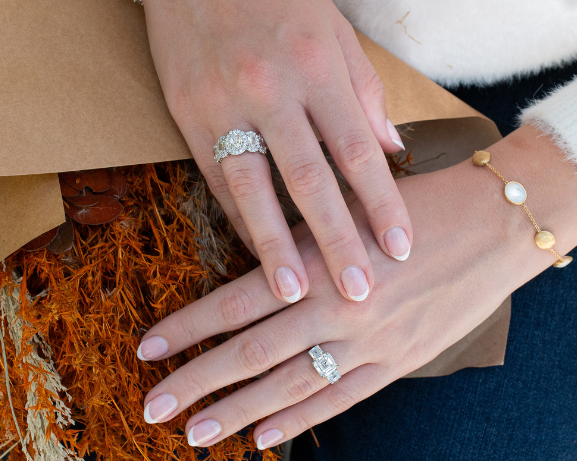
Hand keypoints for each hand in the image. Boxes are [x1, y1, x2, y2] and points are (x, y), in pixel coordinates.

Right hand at [129, 0, 411, 303]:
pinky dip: (238, 217)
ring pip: (254, 190)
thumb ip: (363, 93)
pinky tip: (254, 248)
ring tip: (294, 293)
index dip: (382, 204)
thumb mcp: (333, 28)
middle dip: (337, 241)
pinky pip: (217, 177)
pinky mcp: (187, 114)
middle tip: (358, 293)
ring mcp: (223, 104)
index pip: (358, 150)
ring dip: (275, 246)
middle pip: (310, 181)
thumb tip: (390, 151)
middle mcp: (270, 89)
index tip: (401, 247)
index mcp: (317, 66)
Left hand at [135, 126, 576, 448]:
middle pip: (252, 353)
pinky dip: (299, 420)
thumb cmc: (418, 204)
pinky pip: (340, 399)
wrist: (491, 223)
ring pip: (289, 386)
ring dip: (237, 411)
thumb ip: (306, 237)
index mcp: (320, 261)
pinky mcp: (399, 362)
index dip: (189, 326)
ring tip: (195, 431)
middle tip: (152, 405)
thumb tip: (257, 264)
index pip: (237, 302)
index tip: (148, 346)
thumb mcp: (351, 206)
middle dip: (197, 380)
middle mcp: (337, 307)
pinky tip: (263, 435)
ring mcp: (369, 342)